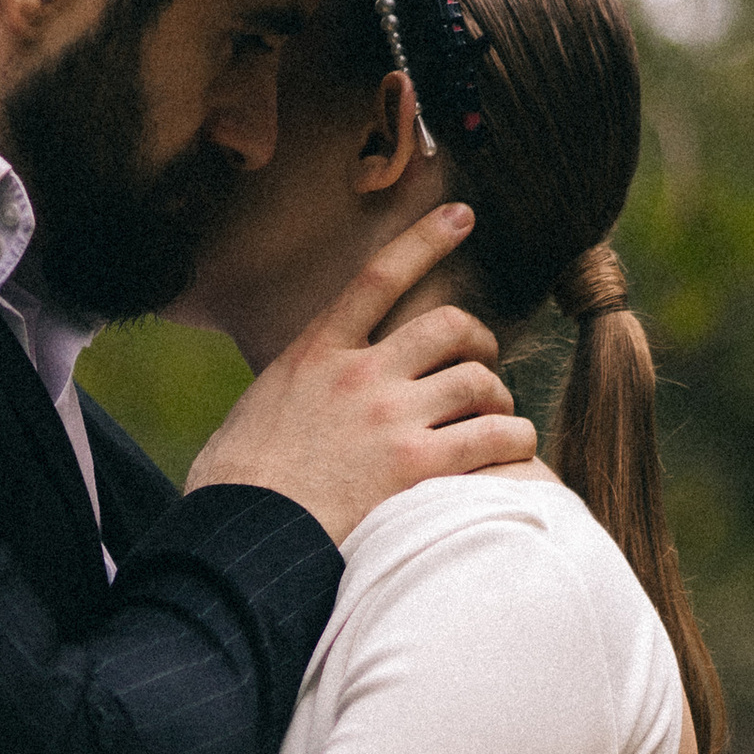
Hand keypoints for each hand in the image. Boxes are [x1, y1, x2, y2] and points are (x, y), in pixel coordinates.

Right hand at [186, 204, 538, 544]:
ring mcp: (391, 419)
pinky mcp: (418, 467)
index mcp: (315, 354)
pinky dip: (514, 440)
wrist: (244, 537)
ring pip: (478, 381)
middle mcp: (359, 375)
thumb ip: (292, 392)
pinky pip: (493, 437)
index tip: (461, 216)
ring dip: (498, 398)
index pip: (378, 278)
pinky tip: (516, 450)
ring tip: (499, 420)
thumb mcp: (255, 412)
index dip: (425, 239)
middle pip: (448, 326)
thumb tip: (294, 400)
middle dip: (479, 341)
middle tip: (484, 365)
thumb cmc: (236, 489)